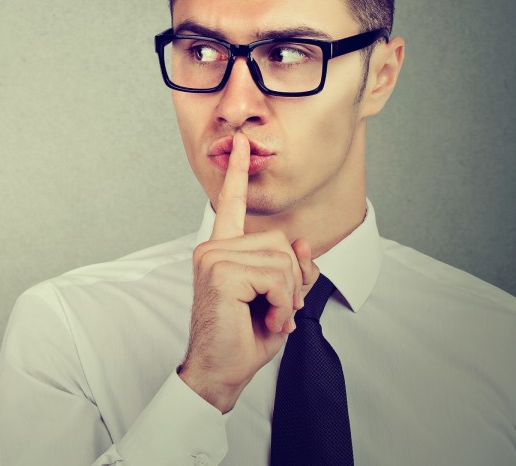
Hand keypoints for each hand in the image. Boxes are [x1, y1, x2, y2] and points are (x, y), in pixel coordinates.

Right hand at [177, 132, 318, 412]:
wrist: (219, 372)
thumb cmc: (243, 340)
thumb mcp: (279, 301)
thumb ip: (292, 272)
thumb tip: (303, 245)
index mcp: (221, 251)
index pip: (229, 206)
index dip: (237, 175)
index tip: (241, 145)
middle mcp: (212, 249)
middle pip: (278, 242)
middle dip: (291, 280)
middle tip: (278, 309)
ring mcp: (213, 258)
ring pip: (280, 260)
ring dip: (287, 295)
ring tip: (270, 316)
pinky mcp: (220, 272)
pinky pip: (274, 276)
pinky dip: (281, 302)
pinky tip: (266, 318)